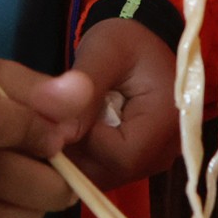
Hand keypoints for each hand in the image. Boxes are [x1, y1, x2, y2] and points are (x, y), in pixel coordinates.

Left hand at [65, 15, 179, 187]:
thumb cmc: (127, 41)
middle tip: (51, 121)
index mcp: (166, 122)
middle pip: (111, 172)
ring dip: (76, 155)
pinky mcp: (140, 162)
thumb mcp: (105, 49)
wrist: (145, 43)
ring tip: (60, 122)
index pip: (119, 156)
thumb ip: (85, 86)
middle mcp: (166, 151)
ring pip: (104, 175)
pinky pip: (105, 170)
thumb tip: (59, 130)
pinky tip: (72, 130)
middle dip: (75, 151)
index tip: (58, 115)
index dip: (83, 142)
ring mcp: (154, 160)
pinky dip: (84, 155)